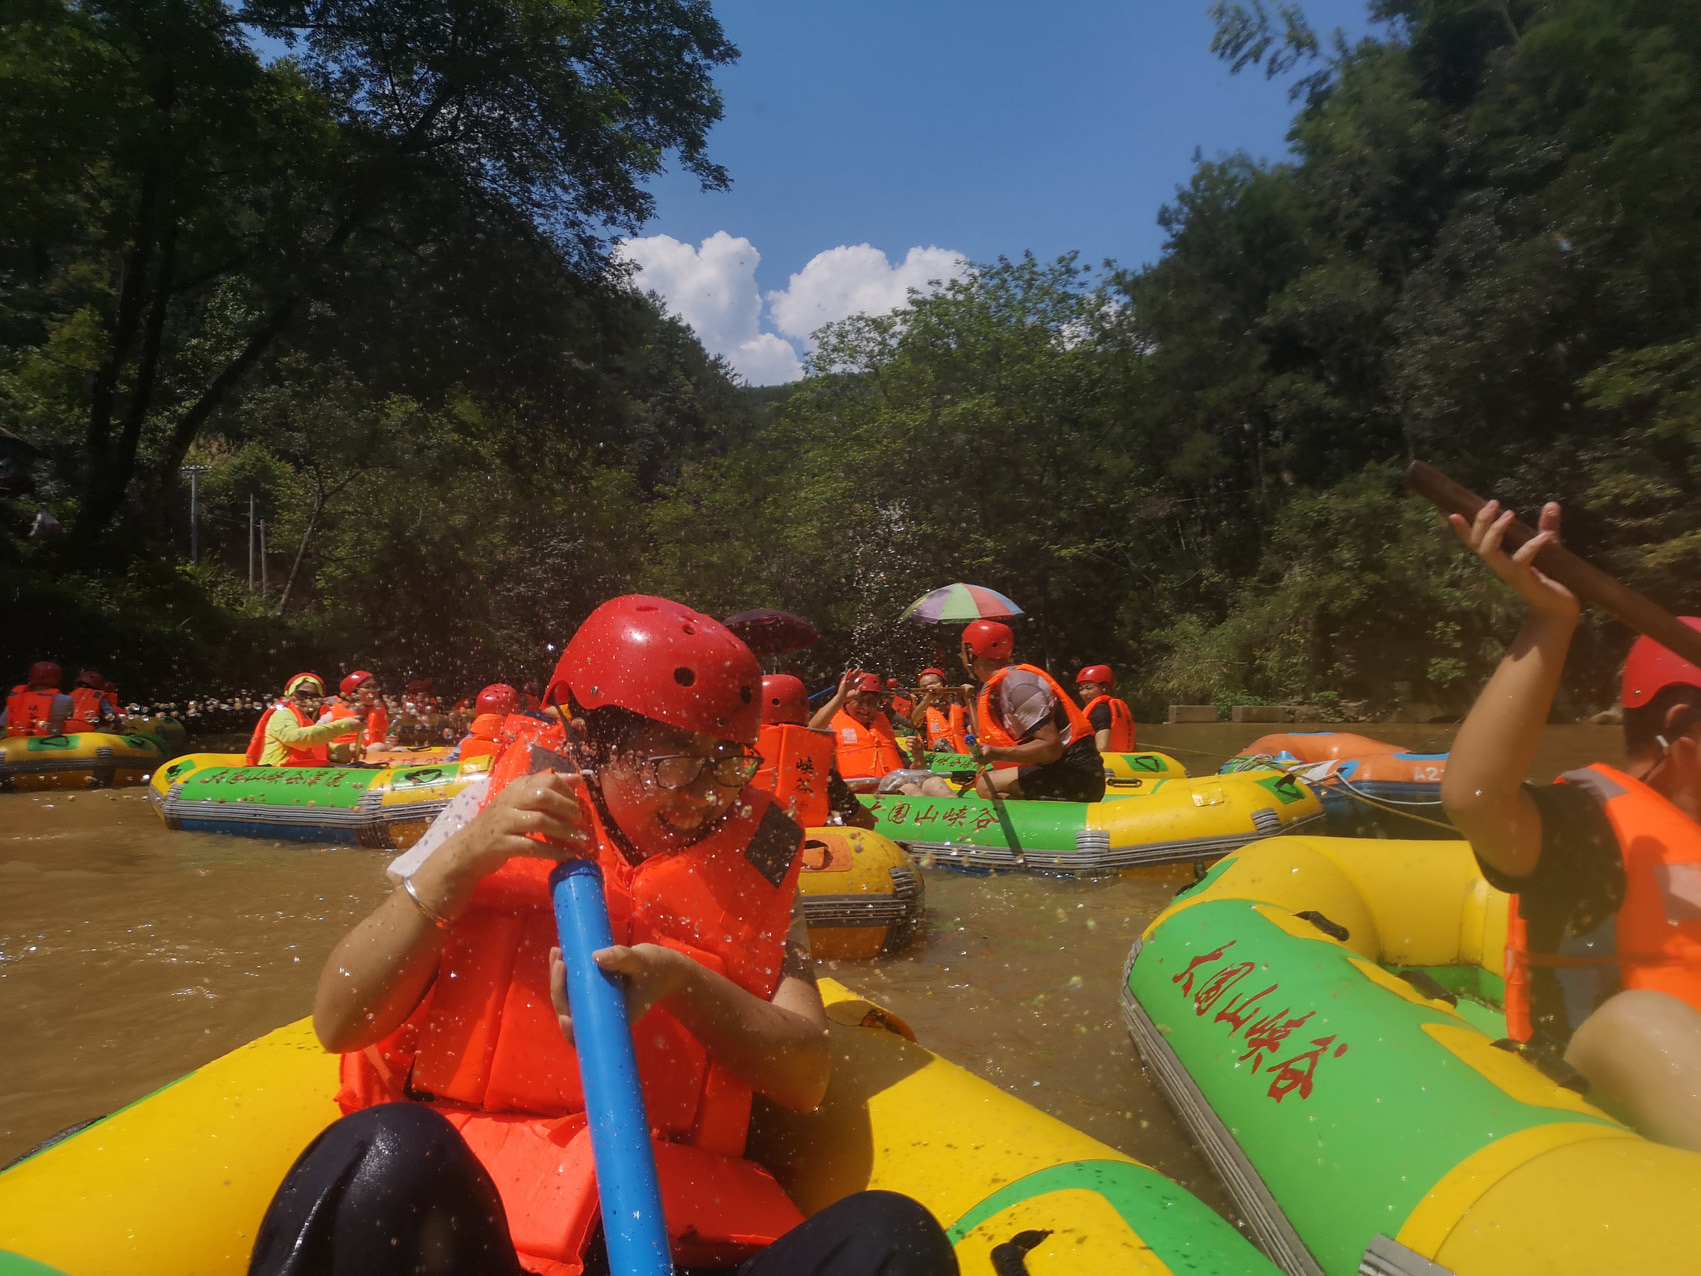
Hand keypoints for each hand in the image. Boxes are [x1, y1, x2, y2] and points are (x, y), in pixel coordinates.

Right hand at [444, 771, 588, 880]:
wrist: (467, 850)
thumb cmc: (500, 824)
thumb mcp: (520, 802)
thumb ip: (546, 789)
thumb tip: (578, 779)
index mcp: (516, 788)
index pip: (547, 779)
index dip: (567, 790)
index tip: (577, 802)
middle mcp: (509, 801)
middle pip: (544, 796)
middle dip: (567, 807)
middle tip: (579, 819)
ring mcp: (504, 822)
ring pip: (540, 820)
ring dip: (564, 830)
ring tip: (579, 838)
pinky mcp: (502, 844)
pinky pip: (533, 846)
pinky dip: (553, 851)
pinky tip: (567, 854)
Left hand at [548, 943, 689, 1042]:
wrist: (665, 970)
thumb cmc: (656, 970)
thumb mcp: (642, 963)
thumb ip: (621, 958)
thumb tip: (595, 956)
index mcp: (614, 1019)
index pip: (586, 1032)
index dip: (571, 1030)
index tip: (564, 1017)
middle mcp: (601, 1015)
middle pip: (571, 1012)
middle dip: (559, 990)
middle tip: (559, 962)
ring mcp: (595, 1003)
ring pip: (569, 999)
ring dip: (558, 979)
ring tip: (556, 953)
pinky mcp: (593, 992)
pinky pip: (573, 987)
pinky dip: (564, 974)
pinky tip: (560, 954)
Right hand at [835, 668, 865, 699]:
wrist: (843, 697)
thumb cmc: (850, 696)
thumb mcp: (856, 694)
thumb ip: (859, 690)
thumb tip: (862, 684)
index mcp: (856, 685)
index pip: (860, 680)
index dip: (863, 677)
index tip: (866, 674)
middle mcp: (852, 682)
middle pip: (856, 676)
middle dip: (859, 673)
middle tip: (862, 669)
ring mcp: (848, 681)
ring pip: (852, 675)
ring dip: (855, 672)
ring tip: (858, 669)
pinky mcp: (845, 681)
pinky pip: (847, 675)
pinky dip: (848, 672)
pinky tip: (851, 669)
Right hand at [1448, 499, 1578, 620]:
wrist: (1559, 610)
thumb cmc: (1553, 580)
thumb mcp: (1550, 547)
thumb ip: (1547, 527)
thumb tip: (1552, 503)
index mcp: (1502, 559)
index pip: (1476, 542)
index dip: (1463, 530)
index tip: (1453, 514)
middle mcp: (1500, 566)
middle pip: (1478, 543)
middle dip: (1481, 522)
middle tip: (1493, 503)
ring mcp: (1510, 573)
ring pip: (1489, 551)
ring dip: (1495, 531)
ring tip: (1509, 514)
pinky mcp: (1525, 579)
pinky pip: (1521, 561)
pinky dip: (1530, 547)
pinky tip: (1543, 537)